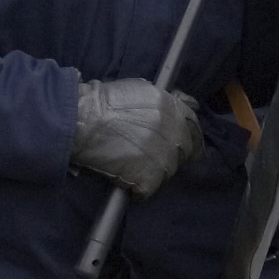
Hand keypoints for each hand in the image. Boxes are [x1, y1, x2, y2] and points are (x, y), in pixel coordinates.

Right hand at [72, 78, 203, 197]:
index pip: (194, 129)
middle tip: (147, 155)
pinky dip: (136, 188)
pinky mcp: (149, 178)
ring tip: (130, 163)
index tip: (180, 145)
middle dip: (170, 155)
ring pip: (167, 172)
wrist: (84, 120)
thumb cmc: (105, 103)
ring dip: (152, 171)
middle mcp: (175, 134)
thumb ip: (168, 101)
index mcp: (175, 110)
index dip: (187, 138)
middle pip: (184, 153)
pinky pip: (148, 190)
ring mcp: (164, 159)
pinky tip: (123, 176)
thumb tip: (186, 104)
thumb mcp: (143, 89)